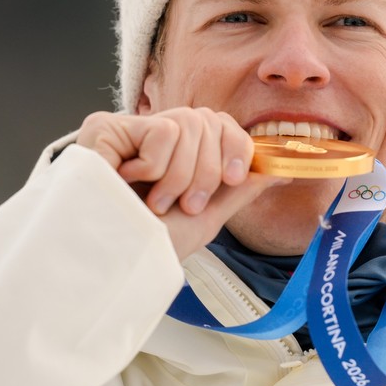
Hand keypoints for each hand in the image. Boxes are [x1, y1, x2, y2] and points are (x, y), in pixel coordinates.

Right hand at [76, 108, 289, 258]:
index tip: (232, 178)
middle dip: (206, 171)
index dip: (235, 146)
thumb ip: (240, 189)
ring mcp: (128, 129)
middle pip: (208, 121)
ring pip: (187, 123)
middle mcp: (153, 135)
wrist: (110, 265)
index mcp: (177, 152)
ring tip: (153, 202)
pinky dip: (154, 166)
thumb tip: (280, 169)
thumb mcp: (206, 217)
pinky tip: (127, 182)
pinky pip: (160, 130)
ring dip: (180, 175)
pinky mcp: (104, 127)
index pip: (219, 122)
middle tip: (184, 204)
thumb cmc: (150, 245)